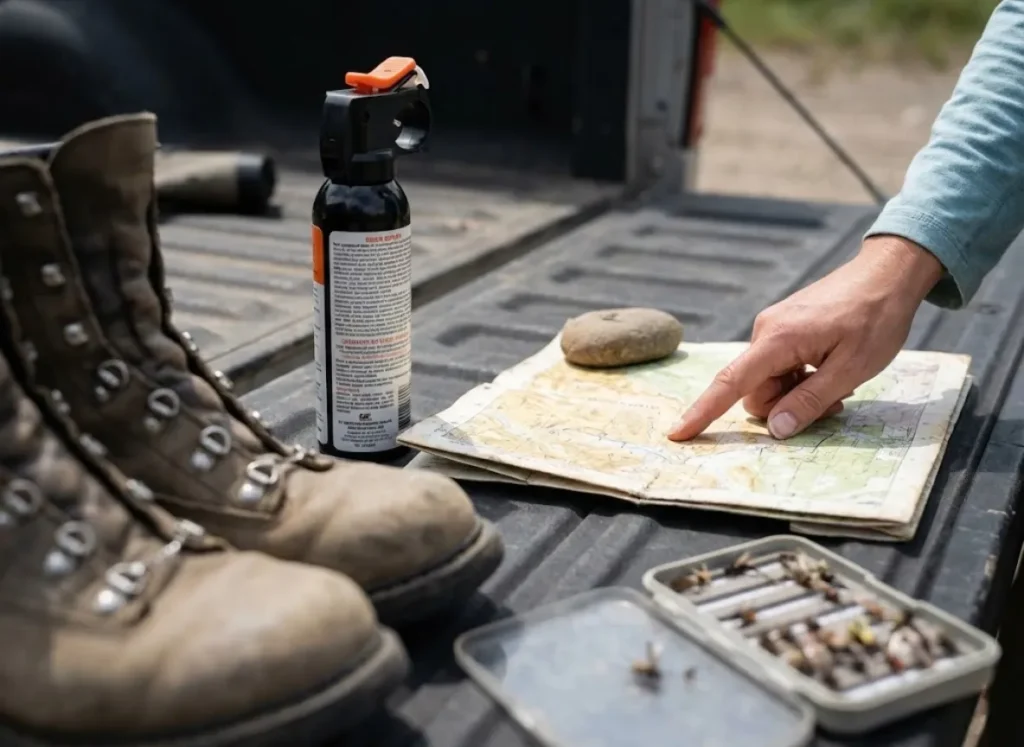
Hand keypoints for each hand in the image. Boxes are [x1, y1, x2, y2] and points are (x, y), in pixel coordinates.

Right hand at [667, 236, 944, 440]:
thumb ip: (810, 402)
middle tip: (833, 403)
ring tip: (839, 383)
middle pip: (755, 390)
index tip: (678, 434)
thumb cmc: (876, 318)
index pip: (731, 383)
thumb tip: (775, 430)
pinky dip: (801, 377)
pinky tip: (830, 368)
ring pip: (770, 381)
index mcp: (777, 340)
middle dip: (786, 406)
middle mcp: (766, 332)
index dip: (703, 412)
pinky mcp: (784, 327)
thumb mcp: (851, 369)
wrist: (889, 273)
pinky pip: (780, 366)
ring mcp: (773, 328)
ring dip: (798, 392)